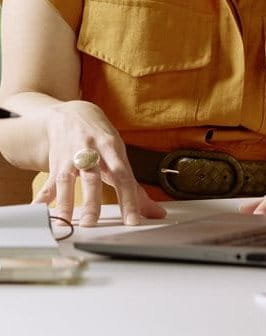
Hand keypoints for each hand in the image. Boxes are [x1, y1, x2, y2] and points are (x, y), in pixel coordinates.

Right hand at [33, 100, 165, 226]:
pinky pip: (48, 181)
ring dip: (65, 202)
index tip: (133, 221)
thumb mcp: (119, 154)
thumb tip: (157, 213)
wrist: (72, 113)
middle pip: (92, 176)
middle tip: (92, 222)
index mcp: (111, 148)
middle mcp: (90, 151)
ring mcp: (70, 156)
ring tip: (64, 222)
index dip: (128, 199)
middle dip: (91, 200)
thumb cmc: (101, 138)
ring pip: (66, 179)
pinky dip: (42, 197)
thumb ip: (134, 187)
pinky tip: (38, 210)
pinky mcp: (55, 162)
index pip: (123, 176)